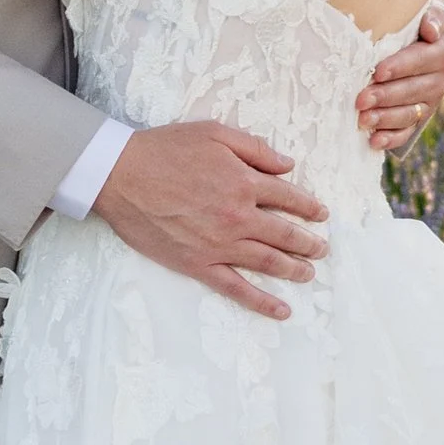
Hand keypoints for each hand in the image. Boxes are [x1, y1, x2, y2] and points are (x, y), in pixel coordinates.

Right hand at [91, 121, 330, 319]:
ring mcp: (219, 244)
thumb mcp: (214, 134)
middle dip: (308, 242)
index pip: (288, 197)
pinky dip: (261, 301)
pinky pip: (236, 288)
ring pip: (268, 262)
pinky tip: (281, 310)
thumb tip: (288, 165)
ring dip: (294, 269)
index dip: (309, 207)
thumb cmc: (164, 150)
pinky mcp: (198, 264)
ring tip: (309, 273)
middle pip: (284, 233)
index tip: (321, 214)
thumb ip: (255, 149)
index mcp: (244, 183)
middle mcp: (238, 217)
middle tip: (322, 249)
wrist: (121, 176)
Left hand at [356, 2, 443, 156]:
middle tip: (360, 100)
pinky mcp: (420, 117)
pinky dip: (390, 138)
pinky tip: (373, 141)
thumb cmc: (421, 26)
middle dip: (385, 96)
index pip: (421, 60)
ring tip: (362, 120)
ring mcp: (429, 102)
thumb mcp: (434, 15)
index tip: (377, 72)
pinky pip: (407, 132)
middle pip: (412, 91)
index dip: (399, 67)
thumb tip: (430, 30)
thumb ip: (435, 18)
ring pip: (409, 114)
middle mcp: (439, 80)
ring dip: (384, 118)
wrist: (431, 44)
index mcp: (441, 53)